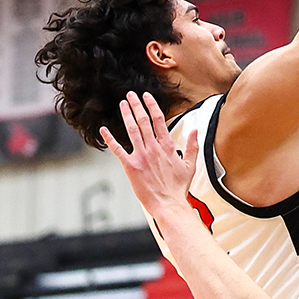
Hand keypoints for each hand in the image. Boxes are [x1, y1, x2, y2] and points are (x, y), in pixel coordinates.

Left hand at [102, 92, 201, 220]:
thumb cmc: (178, 187)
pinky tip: (104, 129)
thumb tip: (195, 130)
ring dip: (127, 115)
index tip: (146, 96)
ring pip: (132, 130)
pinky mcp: (130, 166)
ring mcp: (141, 156)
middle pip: (143, 121)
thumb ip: (192, 146)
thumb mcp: (190, 165)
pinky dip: (110, 139)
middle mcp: (153, 147)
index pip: (158, 120)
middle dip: (136, 105)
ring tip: (123, 104)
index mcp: (166, 146)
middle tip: (130, 95)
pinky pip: (118, 149)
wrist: (168, 203)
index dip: (152, 106)